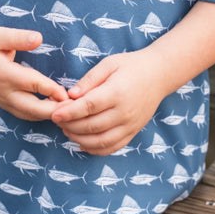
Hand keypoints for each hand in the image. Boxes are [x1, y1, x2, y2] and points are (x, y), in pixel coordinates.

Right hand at [0, 27, 67, 120]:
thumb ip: (19, 37)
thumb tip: (39, 38)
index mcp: (4, 74)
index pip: (33, 85)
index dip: (51, 90)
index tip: (68, 94)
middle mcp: (4, 92)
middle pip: (33, 108)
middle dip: (55, 111)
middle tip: (76, 109)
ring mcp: (4, 101)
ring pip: (30, 115)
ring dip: (50, 115)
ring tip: (70, 111)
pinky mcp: (5, 104)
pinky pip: (26, 115)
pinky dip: (42, 115)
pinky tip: (56, 111)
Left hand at [50, 49, 164, 154]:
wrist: (159, 74)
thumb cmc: (131, 66)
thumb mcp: (109, 64)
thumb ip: (89, 80)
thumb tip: (70, 95)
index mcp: (117, 92)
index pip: (89, 107)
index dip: (69, 113)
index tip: (54, 114)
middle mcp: (125, 112)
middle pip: (92, 126)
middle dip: (70, 126)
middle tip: (57, 120)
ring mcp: (130, 125)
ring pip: (100, 141)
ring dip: (79, 139)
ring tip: (67, 130)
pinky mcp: (133, 132)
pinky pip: (113, 147)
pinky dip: (95, 149)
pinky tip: (82, 143)